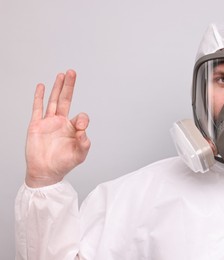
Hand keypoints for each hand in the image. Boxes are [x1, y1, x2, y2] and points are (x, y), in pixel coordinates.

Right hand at [25, 70, 90, 187]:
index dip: (83, 119)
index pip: (81, 116)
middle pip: (66, 99)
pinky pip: (37, 108)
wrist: (46, 172)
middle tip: (72, 72)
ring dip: (57, 87)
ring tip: (62, 74)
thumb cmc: (64, 163)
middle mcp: (61, 122)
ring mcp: (48, 122)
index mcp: (73, 128)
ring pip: (53, 100)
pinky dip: (39, 97)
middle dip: (69, 86)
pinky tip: (42, 86)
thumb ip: (85, 141)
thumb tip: (83, 129)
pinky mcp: (36, 125)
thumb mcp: (80, 154)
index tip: (81, 128)